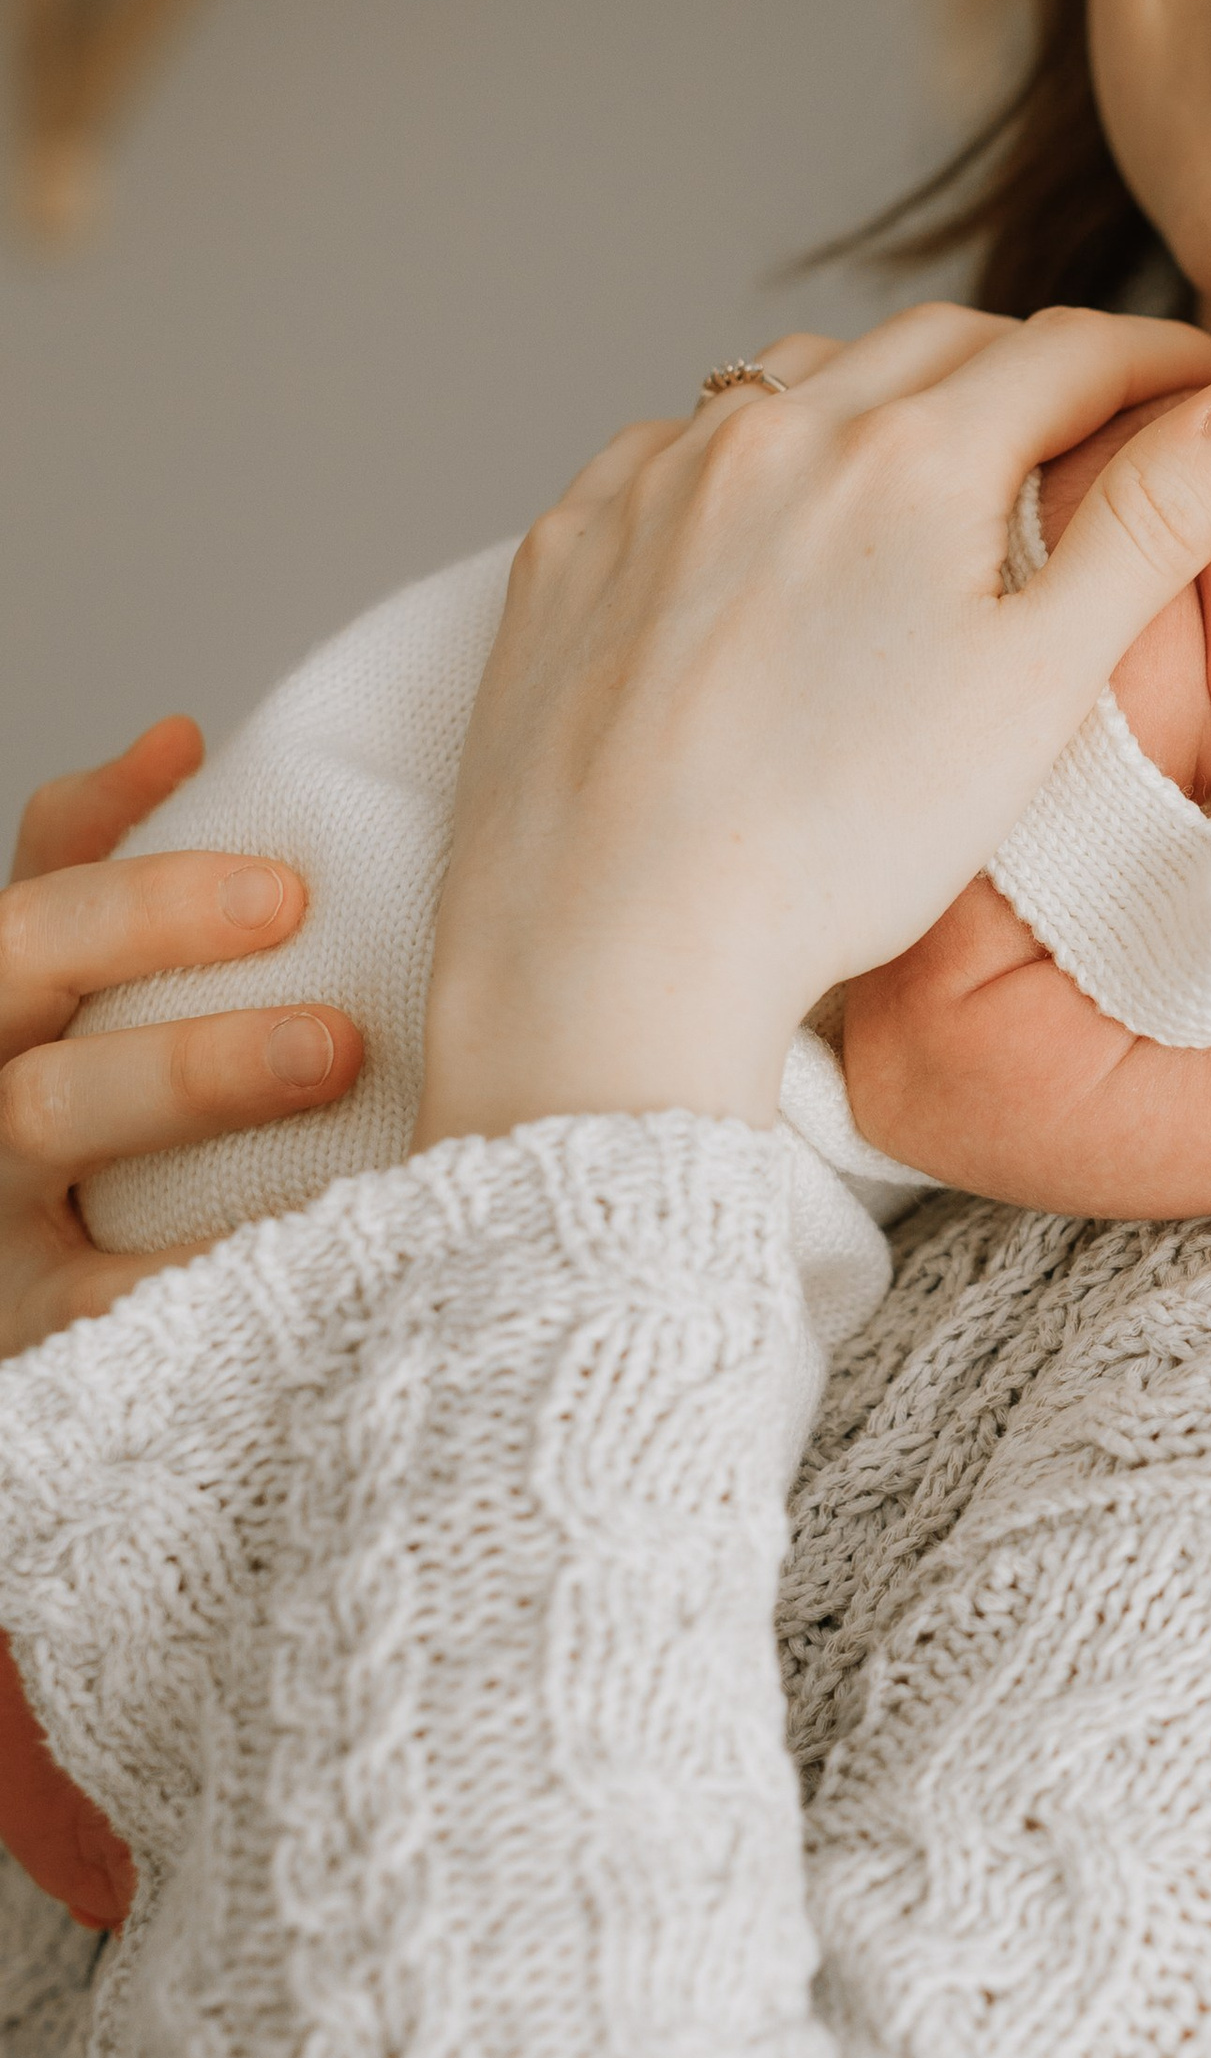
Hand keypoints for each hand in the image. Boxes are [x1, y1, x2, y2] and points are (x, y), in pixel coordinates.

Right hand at [0, 721, 363, 1365]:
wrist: (24, 1272)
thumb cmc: (82, 1108)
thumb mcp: (64, 983)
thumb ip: (98, 861)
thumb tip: (179, 736)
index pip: (39, 907)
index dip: (147, 888)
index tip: (290, 883)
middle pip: (27, 999)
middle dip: (167, 971)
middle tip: (323, 984)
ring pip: (50, 1121)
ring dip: (190, 1080)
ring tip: (333, 1065)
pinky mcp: (33, 1321)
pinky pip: (109, 1294)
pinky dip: (205, 1260)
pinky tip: (319, 1240)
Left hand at [417, 307, 1210, 1147]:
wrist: (612, 945)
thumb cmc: (844, 838)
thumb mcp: (1040, 684)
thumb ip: (1152, 524)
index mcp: (910, 454)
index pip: (1075, 353)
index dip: (1169, 360)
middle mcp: (773, 429)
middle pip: (942, 344)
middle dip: (1036, 366)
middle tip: (1099, 424)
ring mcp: (657, 478)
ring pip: (801, 378)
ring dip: (890, 395)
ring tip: (940, 468)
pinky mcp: (570, 540)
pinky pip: (678, 447)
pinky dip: (753, 456)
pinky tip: (773, 526)